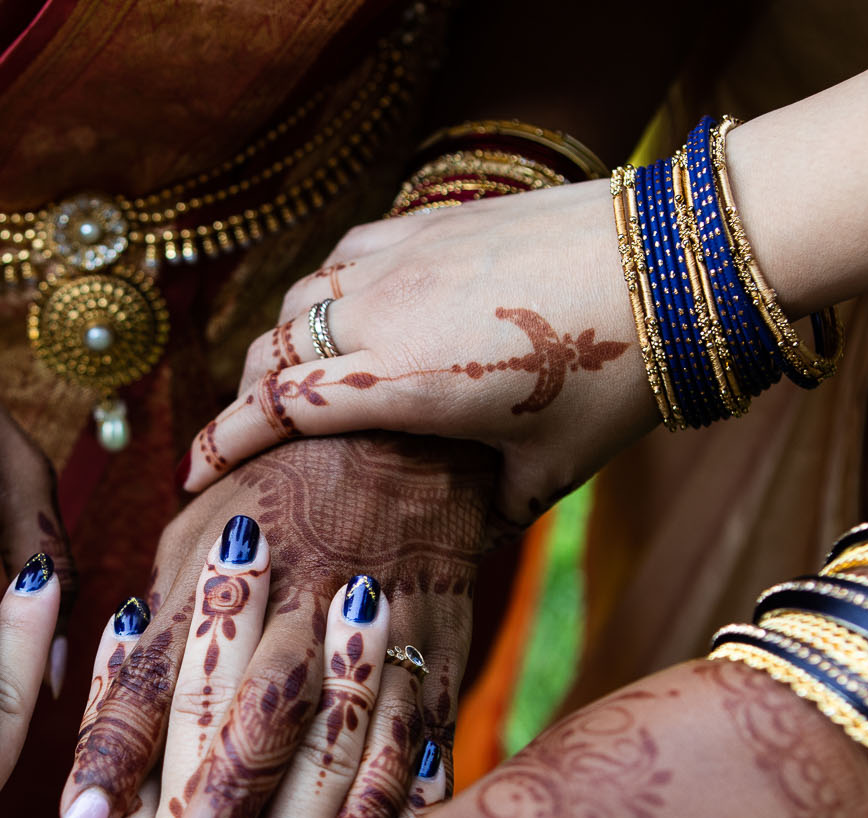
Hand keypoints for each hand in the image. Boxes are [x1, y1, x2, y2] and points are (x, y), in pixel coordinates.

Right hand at [5, 567, 396, 817]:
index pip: (142, 721)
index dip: (163, 639)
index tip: (173, 568)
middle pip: (229, 712)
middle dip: (244, 618)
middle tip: (263, 529)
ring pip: (314, 760)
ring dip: (336, 674)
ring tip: (359, 595)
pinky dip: (402, 775)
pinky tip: (423, 717)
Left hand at [59, 432, 501, 817]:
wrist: (403, 426)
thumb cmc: (270, 490)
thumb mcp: (192, 535)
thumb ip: (154, 626)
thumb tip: (101, 705)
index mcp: (214, 583)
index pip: (151, 679)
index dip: (111, 753)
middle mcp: (293, 610)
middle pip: (256, 710)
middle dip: (223, 794)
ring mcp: (374, 635)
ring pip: (348, 730)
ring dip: (318, 815)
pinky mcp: (438, 653)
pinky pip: (426, 732)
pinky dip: (408, 796)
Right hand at [187, 182, 657, 526]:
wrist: (676, 264)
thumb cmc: (616, 377)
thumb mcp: (549, 472)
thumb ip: (488, 512)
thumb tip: (461, 546)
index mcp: (398, 384)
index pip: (271, 412)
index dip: (219, 447)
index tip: (191, 479)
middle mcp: (381, 314)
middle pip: (272, 354)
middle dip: (247, 398)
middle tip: (248, 436)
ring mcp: (401, 258)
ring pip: (303, 298)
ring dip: (288, 342)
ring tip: (296, 376)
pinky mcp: (430, 220)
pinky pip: (347, 254)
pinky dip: (332, 290)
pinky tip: (354, 309)